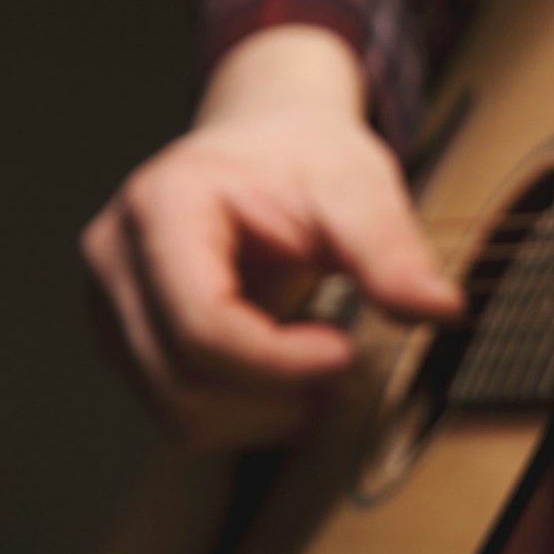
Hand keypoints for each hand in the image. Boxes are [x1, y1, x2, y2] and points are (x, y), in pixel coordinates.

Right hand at [80, 25, 461, 448]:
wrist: (266, 139)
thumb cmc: (304, 156)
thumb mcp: (357, 187)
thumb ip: (391, 251)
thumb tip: (441, 309)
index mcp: (161, 208)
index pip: (203, 323)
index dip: (278, 361)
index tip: (348, 353)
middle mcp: (116, 259)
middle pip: (184, 377)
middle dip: (276, 394)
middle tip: (350, 372)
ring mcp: (112, 305)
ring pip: (177, 409)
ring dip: (261, 415)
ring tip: (327, 378)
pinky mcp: (128, 339)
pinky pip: (178, 410)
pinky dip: (242, 415)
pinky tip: (293, 386)